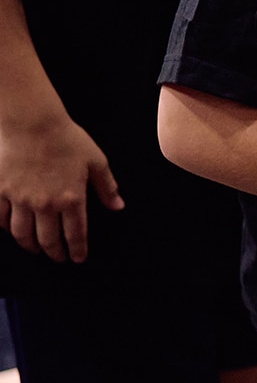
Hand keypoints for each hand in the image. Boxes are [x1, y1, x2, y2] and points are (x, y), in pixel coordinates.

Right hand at [0, 108, 121, 262]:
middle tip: (58, 258)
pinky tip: (12, 230)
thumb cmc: (67, 139)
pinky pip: (1, 218)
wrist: (33, 123)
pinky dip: (6, 228)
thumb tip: (118, 206)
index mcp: (71, 198)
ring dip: (30, 245)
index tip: (78, 258)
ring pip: (22, 233)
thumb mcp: (96, 161)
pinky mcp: (1, 191)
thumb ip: (107, 187)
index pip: (76, 234)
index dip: (77, 250)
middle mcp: (45, 204)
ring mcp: (21, 199)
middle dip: (54, 253)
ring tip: (35, 249)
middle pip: (48, 239)